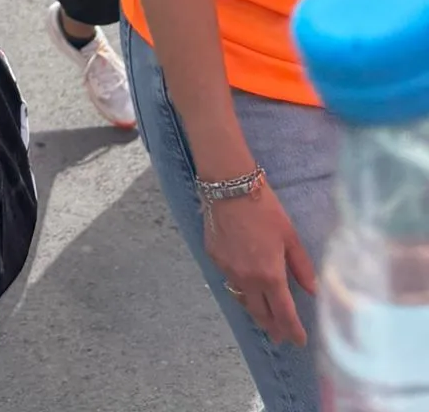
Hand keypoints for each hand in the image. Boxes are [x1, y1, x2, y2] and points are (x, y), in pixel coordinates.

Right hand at [202, 187, 316, 347]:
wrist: (229, 187)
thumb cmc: (265, 209)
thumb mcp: (290, 236)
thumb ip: (302, 266)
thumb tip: (313, 290)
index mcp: (270, 276)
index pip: (284, 314)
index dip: (293, 331)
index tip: (299, 341)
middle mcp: (247, 280)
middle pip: (260, 314)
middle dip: (273, 327)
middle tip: (281, 336)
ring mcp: (227, 270)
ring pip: (243, 300)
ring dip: (256, 311)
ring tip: (264, 316)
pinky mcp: (214, 258)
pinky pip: (230, 280)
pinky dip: (241, 287)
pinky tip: (246, 283)